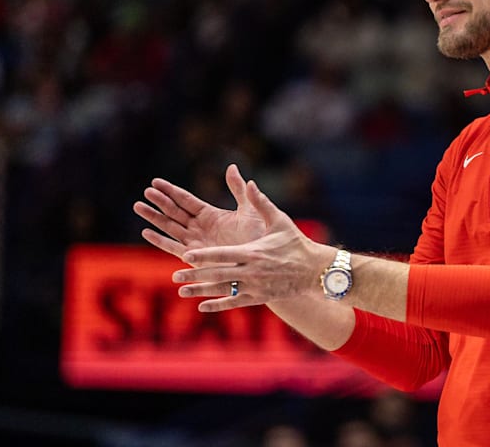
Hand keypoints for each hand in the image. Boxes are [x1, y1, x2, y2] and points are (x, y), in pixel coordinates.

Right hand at [133, 164, 265, 259]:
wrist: (263, 261)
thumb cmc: (259, 236)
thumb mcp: (248, 208)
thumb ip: (237, 189)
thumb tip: (232, 166)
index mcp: (210, 215)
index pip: (185, 200)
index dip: (171, 191)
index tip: (155, 182)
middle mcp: (200, 228)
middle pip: (174, 212)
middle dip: (160, 202)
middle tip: (145, 191)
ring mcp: (196, 242)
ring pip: (170, 227)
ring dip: (154, 218)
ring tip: (138, 206)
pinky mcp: (196, 257)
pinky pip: (174, 248)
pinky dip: (160, 241)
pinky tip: (146, 232)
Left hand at [170, 179, 334, 312]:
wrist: (314, 270)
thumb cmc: (295, 242)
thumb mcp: (279, 220)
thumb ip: (261, 202)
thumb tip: (249, 182)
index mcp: (253, 252)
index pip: (224, 254)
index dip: (204, 255)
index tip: (186, 255)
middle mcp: (252, 271)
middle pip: (219, 275)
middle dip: (196, 275)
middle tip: (175, 276)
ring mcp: (255, 287)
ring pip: (223, 291)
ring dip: (201, 292)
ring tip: (181, 293)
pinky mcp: (259, 298)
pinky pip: (235, 303)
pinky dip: (218, 305)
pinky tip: (202, 306)